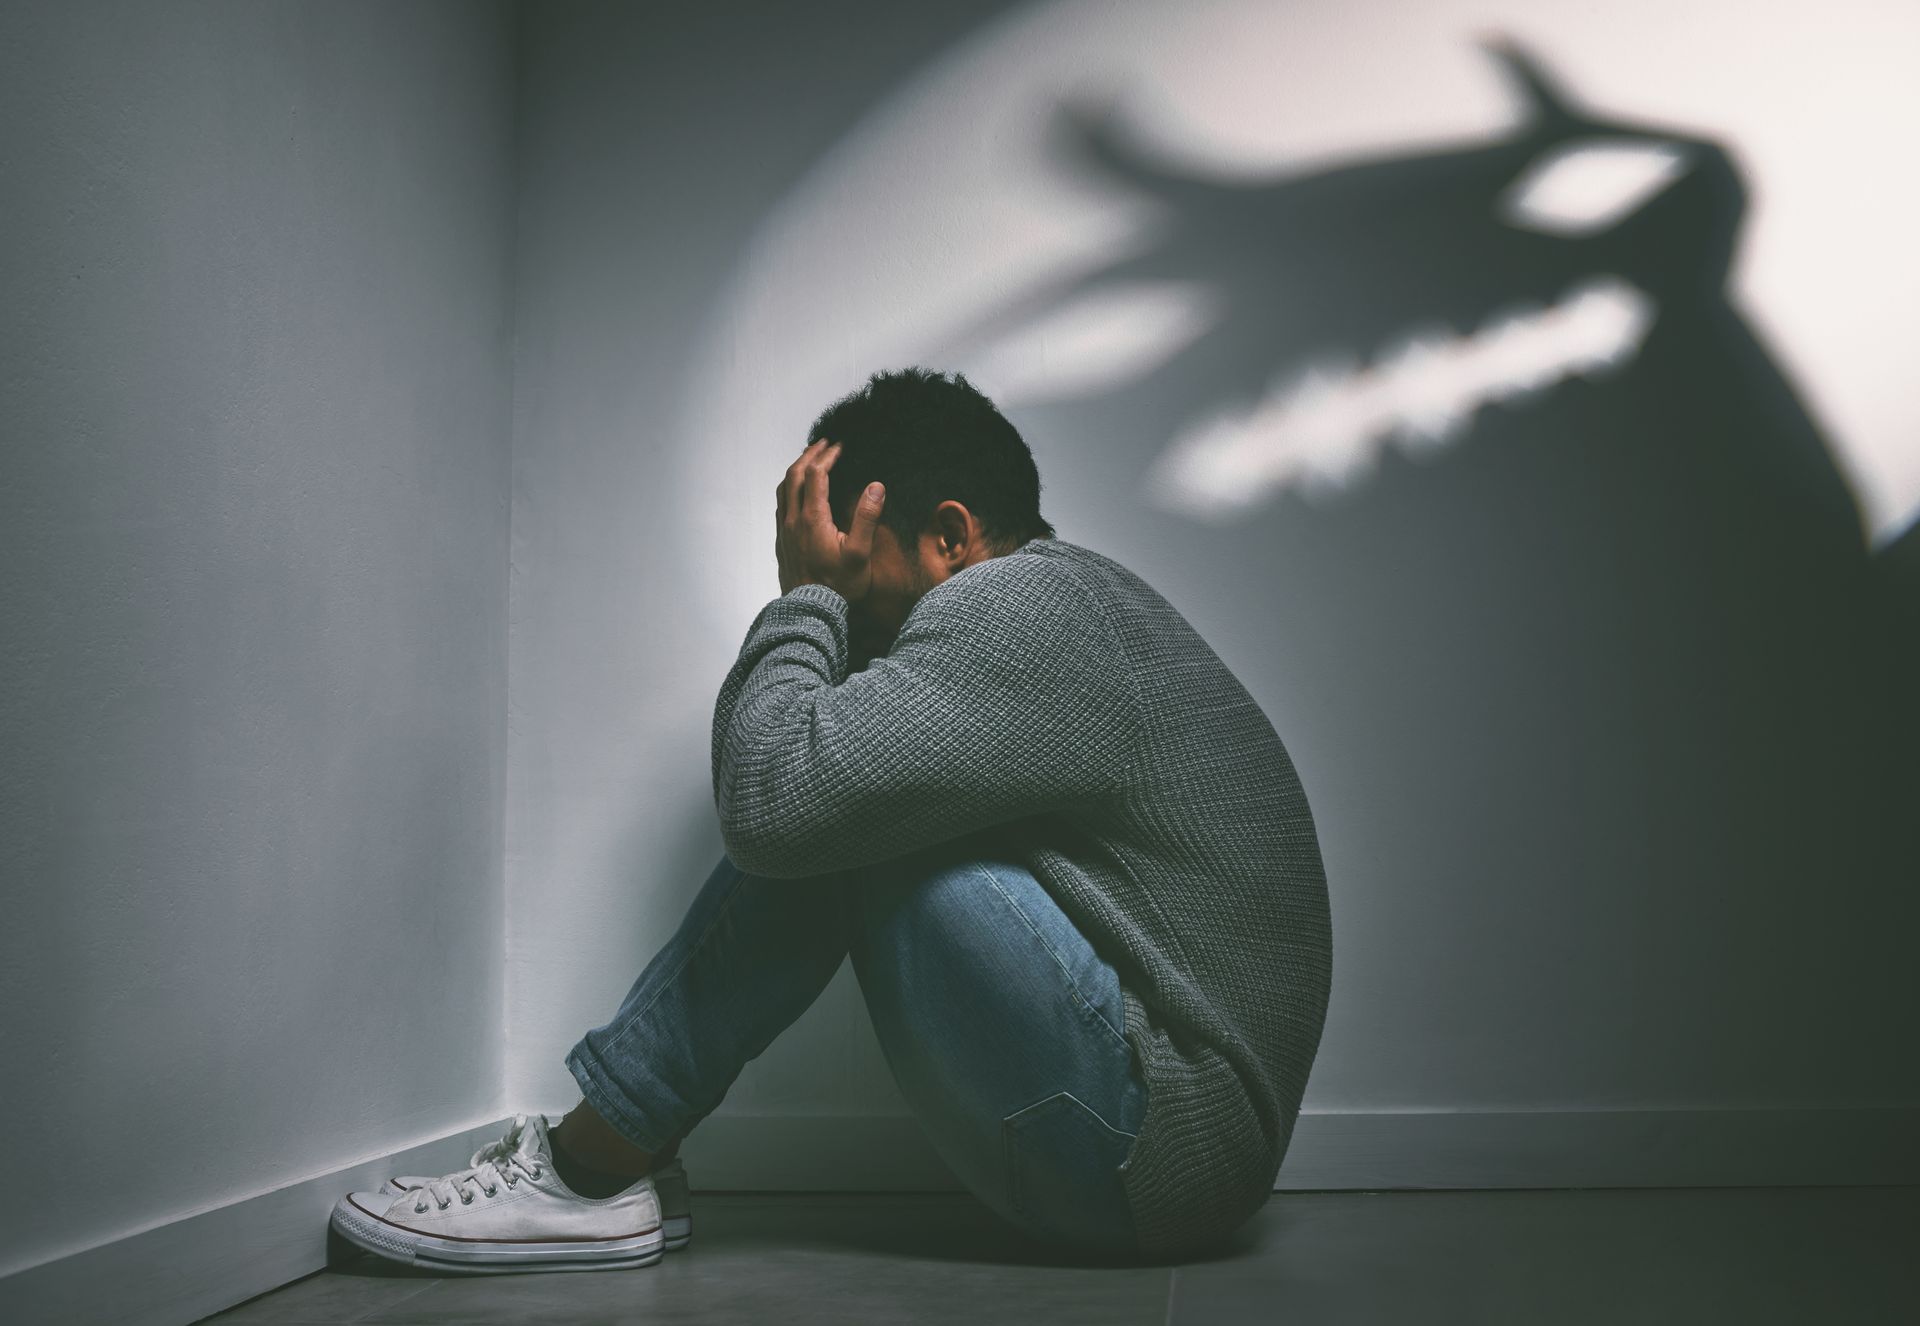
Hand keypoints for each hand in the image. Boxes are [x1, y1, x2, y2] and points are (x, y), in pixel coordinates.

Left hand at [776, 438, 885, 599]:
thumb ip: (867, 518)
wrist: (810, 613)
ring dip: (795, 470)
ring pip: (783, 489)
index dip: (828, 456)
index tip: (839, 446)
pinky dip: (789, 488)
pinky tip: (797, 492)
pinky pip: (780, 505)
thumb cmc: (838, 588)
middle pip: (794, 475)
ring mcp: (784, 531)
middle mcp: (794, 521)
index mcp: (813, 520)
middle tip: (823, 444)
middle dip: (809, 455)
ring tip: (808, 460)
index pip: (816, 475)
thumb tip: (876, 487)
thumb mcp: (860, 554)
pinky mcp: (782, 542)